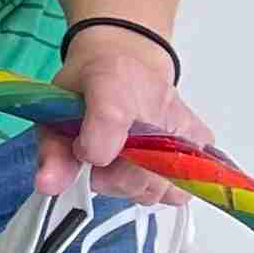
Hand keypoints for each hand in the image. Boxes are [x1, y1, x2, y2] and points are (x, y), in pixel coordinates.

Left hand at [41, 29, 214, 207]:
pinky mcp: (204, 146)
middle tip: (93, 158)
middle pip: (136, 173)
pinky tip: (140, 165)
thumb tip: (49, 186)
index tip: (79, 151)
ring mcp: (185, 125)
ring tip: (118, 159)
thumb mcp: (55, 111)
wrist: (124, 62)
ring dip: (129, 185)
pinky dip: (154, 186)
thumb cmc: (87, 86)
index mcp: (113, 79)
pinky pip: (178, 190)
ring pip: (157, 189)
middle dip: (105, 177)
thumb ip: (52, 149)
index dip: (92, 149)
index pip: (110, 119)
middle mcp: (158, 102)